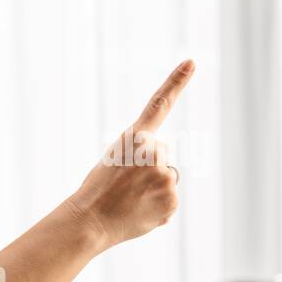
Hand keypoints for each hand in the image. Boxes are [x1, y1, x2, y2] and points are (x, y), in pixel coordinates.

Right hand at [66, 60, 194, 247]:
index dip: (176, 82)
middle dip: (149, 166)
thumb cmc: (99, 189)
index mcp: (135, 138)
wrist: (90, 219)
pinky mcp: (172, 198)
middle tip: (127, 181)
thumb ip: (143, 157)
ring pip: (167, 176)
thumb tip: (168, 174)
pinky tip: (140, 209)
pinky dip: (158, 204)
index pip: (159, 104)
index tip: (192, 62)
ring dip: (154, 186)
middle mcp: (154, 152)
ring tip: (132, 197)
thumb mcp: (116, 160)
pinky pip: (170, 198)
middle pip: (163, 153)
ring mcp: (166, 176)